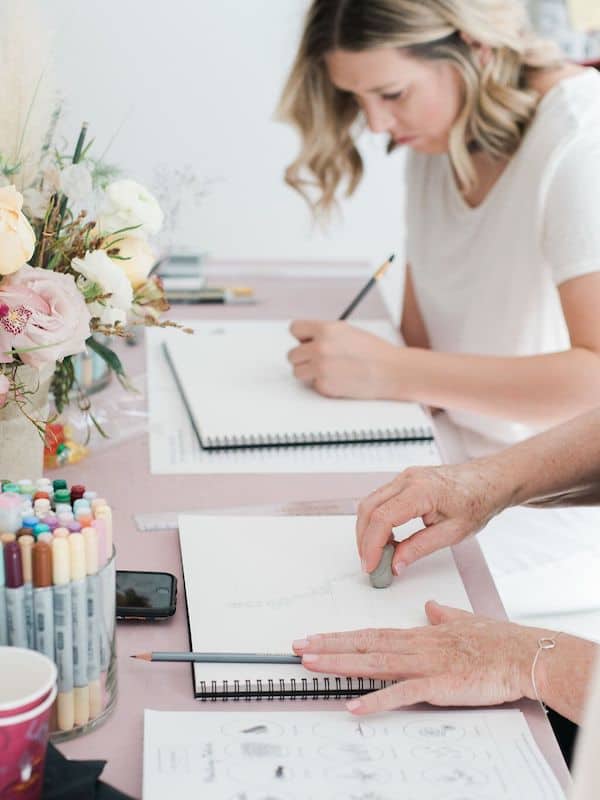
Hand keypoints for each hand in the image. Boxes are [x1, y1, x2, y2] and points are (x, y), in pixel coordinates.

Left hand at [287, 319, 401, 399]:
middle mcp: (320, 347)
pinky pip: (313, 386)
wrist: (392, 371)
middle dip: (304, 358)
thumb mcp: (347, 332)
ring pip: (297, 372)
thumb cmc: (375, 352)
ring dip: (309, 373)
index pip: (295, 329)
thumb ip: (324, 334)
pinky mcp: (324, 386)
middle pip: (292, 354)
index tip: (307, 342)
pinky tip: (340, 380)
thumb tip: (306, 340)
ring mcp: (321, 368)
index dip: (301, 337)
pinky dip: (323, 385)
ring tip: (329, 370)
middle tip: (320, 360)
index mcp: (326, 329)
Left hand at [293, 601, 545, 714]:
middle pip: (364, 645)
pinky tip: (353, 705)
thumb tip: (430, 608)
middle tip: (297, 648)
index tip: (315, 638)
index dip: (340, 637)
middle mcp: (415, 645)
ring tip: (312, 664)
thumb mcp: (463, 622)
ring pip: (374, 663)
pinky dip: (376, 699)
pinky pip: (402, 693)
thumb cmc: (496, 641)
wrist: (521, 654)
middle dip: (328, 646)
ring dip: (340, 664)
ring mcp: (425, 664)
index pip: (370, 634)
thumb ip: (442, 616)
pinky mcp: (438, 684)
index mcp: (418, 634)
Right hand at [356, 460, 511, 576]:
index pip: (383, 518)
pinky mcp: (404, 481)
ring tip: (378, 554)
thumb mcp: (453, 532)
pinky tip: (386, 539)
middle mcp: (408, 479)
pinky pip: (380, 499)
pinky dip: (377, 520)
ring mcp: (404, 477)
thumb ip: (420, 548)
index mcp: (421, 491)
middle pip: (369, 508)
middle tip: (370, 564)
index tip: (371, 565)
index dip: (372, 544)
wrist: (488, 481)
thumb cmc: (477, 501)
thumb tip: (396, 562)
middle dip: (364, 539)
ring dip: (368, 530)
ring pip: (370, 503)